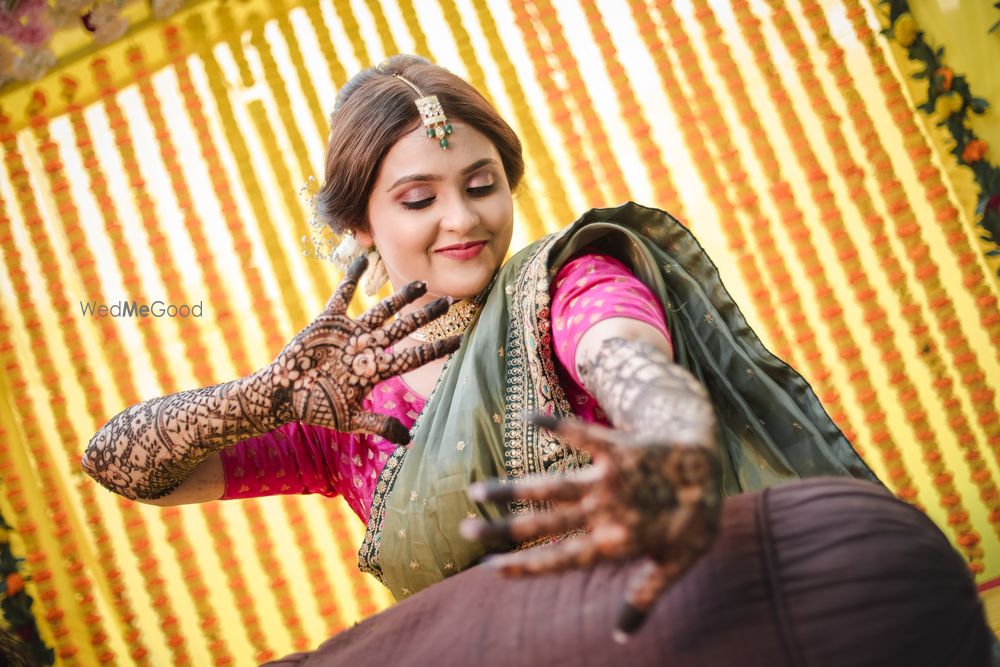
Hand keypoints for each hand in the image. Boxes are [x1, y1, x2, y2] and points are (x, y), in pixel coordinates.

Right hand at [262, 255, 458, 442]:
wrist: (282, 395)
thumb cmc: (316, 408)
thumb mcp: (349, 419)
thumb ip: (378, 424)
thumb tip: (409, 440)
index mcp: (375, 369)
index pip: (414, 356)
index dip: (437, 348)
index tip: (460, 339)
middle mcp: (367, 348)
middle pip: (404, 328)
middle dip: (426, 315)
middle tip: (449, 301)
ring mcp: (349, 334)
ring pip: (381, 311)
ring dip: (400, 297)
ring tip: (421, 283)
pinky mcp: (327, 322)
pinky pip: (341, 296)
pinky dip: (351, 279)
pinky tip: (362, 261)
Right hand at [461, 414, 720, 640]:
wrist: (709, 467)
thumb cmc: (693, 519)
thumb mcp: (676, 565)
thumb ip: (645, 598)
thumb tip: (622, 636)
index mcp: (617, 543)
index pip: (563, 559)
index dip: (527, 565)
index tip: (492, 568)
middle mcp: (606, 512)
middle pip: (546, 523)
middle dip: (504, 529)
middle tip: (466, 531)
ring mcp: (610, 479)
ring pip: (552, 486)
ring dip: (513, 488)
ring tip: (477, 489)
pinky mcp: (617, 447)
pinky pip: (582, 434)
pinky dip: (557, 425)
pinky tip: (529, 418)